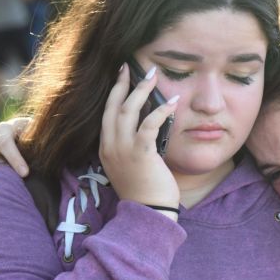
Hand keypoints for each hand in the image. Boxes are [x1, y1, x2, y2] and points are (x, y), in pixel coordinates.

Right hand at [100, 64, 180, 218]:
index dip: (114, 92)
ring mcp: (123, 149)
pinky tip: (172, 102)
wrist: (148, 212)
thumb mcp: (131, 165)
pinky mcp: (140, 154)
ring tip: (153, 76)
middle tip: (132, 66)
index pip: (107, 113)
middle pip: (113, 106)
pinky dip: (160, 111)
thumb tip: (147, 125)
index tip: (121, 76)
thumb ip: (132, 145)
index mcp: (106, 148)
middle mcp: (110, 146)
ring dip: (141, 90)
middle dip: (123, 83)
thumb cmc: (144, 190)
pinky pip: (148, 125)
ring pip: (128, 111)